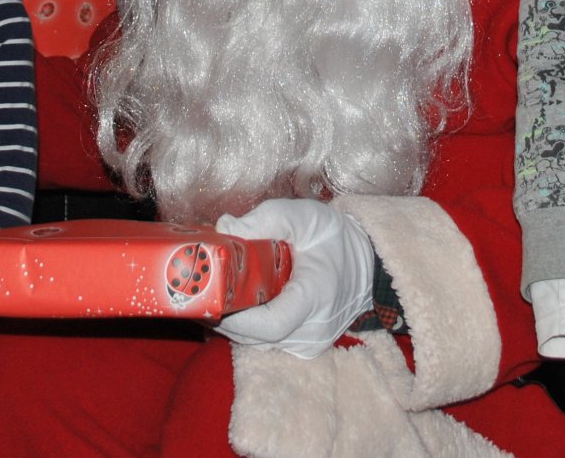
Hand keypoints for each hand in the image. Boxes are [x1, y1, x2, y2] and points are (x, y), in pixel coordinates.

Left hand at [212, 198, 373, 357]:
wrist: (368, 264)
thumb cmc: (335, 238)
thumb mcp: (304, 216)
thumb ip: (265, 219)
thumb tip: (224, 227)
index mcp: (316, 298)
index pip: (271, 323)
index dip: (236, 317)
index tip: (212, 298)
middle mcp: (313, 330)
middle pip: (256, 337)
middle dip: (223, 318)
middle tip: (197, 294)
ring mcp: (309, 345)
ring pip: (257, 344)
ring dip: (232, 324)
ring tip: (209, 298)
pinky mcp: (304, 348)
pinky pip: (266, 344)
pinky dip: (247, 328)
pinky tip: (233, 306)